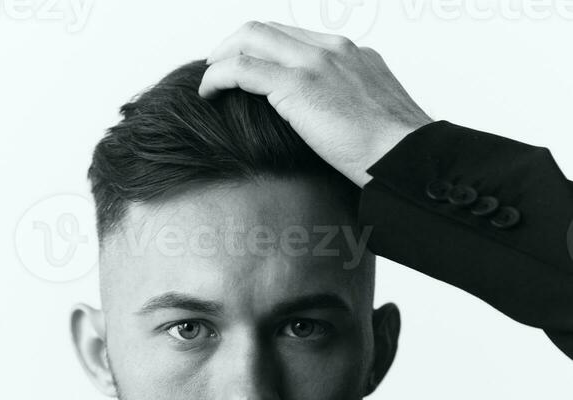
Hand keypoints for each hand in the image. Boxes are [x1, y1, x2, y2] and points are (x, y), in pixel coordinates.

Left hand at [199, 21, 432, 187]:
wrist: (404, 157)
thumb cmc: (393, 153)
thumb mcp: (373, 118)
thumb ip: (349, 108)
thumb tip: (332, 128)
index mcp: (351, 55)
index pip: (296, 36)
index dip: (265, 47)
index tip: (248, 66)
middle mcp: (332, 49)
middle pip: (269, 29)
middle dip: (236, 43)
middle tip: (218, 66)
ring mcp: (314, 63)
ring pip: (251, 39)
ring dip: (222, 56)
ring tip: (208, 79)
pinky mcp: (297, 86)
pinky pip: (242, 69)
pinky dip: (219, 76)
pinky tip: (208, 93)